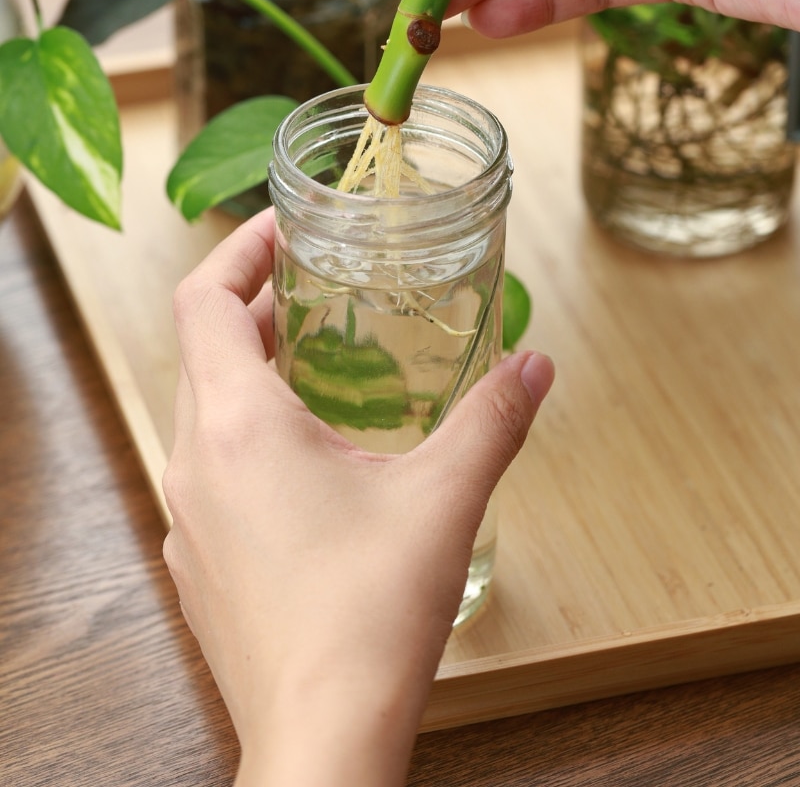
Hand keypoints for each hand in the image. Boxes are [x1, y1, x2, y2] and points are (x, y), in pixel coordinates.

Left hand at [163, 209, 553, 786]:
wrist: (322, 738)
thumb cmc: (367, 617)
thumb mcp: (443, 498)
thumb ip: (494, 417)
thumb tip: (535, 364)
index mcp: (239, 426)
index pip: (201, 300)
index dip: (236, 251)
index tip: (279, 228)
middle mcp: (194, 463)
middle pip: (201, 351)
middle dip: (252, 309)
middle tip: (310, 289)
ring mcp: (187, 519)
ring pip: (201, 413)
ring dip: (246, 375)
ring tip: (315, 367)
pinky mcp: (197, 564)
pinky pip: (207, 470)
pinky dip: (243, 439)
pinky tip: (306, 465)